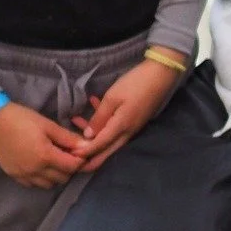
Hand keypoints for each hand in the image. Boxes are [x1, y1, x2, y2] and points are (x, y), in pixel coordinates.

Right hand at [0, 103, 85, 188]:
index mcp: (45, 156)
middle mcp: (34, 170)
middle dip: (69, 168)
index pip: (72, 167)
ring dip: (55, 175)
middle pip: (62, 178)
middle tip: (67, 154)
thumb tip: (87, 145)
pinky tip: (40, 165)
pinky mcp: (13, 175)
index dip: (80, 160)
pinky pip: (33, 184)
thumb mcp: (48, 125)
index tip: (80, 151)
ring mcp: (22, 175)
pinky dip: (41, 178)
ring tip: (53, 159)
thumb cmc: (22, 119)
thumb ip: (68, 138)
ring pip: (48, 184)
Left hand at [68, 53, 181, 171]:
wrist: (161, 75)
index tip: (70, 156)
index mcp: (121, 128)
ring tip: (76, 119)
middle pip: (106, 152)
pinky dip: (103, 122)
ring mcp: (132, 128)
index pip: (99, 146)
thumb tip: (88, 135)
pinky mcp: (133, 121)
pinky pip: (115, 128)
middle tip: (72, 155)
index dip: (84, 152)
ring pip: (109, 139)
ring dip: (92, 134)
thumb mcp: (112, 98)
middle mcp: (127, 133)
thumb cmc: (135, 84)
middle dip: (89, 156)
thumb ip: (99, 118)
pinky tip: (93, 105)